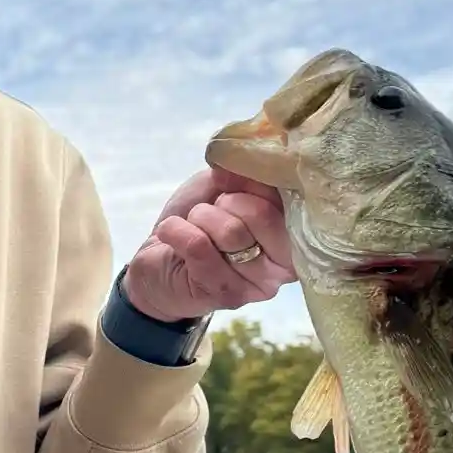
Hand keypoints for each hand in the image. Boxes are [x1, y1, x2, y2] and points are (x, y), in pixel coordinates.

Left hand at [122, 166, 296, 321]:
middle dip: (225, 201)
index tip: (230, 184)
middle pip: (261, 214)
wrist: (159, 261)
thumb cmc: (197, 223)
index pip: (287, 197)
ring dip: (200, 217)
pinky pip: (200, 247)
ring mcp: (258, 286)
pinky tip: (172, 234)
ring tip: (192, 224)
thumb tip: (253, 156)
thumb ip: (244, 174)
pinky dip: (177, 230)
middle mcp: (284, 266)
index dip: (253, 180)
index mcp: (293, 236)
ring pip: (231, 232)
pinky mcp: (225, 296)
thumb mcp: (222, 186)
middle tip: (210, 211)